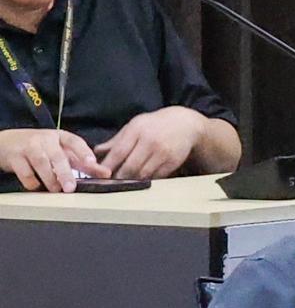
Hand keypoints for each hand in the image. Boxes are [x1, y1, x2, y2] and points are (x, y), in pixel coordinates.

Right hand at [0, 127, 98, 191]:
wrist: (8, 142)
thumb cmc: (40, 147)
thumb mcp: (61, 150)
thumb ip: (82, 162)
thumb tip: (105, 173)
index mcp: (60, 136)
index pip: (75, 141)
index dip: (84, 152)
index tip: (92, 163)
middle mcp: (45, 139)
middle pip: (58, 156)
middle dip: (65, 173)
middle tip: (70, 188)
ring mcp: (29, 147)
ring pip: (41, 163)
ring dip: (50, 179)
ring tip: (56, 189)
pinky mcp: (15, 157)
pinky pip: (25, 172)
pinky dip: (32, 182)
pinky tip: (37, 186)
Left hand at [92, 108, 213, 180]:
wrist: (185, 123)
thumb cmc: (155, 125)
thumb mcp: (134, 126)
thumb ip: (115, 141)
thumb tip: (96, 154)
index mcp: (137, 130)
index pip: (118, 152)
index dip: (107, 167)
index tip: (98, 176)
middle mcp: (150, 141)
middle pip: (130, 167)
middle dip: (118, 178)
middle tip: (110, 183)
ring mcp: (163, 152)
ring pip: (142, 174)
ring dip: (131, 181)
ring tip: (124, 182)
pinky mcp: (173, 161)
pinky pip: (156, 176)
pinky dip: (146, 180)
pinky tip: (141, 178)